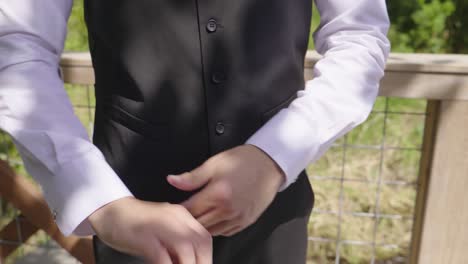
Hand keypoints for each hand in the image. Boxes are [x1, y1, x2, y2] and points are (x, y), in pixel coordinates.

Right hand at [88, 197, 211, 263]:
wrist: (108, 211)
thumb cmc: (135, 226)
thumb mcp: (162, 234)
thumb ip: (176, 247)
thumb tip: (190, 262)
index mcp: (181, 216)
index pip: (204, 238)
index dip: (207, 258)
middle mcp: (174, 217)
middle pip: (199, 243)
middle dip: (200, 263)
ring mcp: (159, 225)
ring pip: (185, 249)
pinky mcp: (143, 235)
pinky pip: (161, 256)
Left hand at [167, 145, 284, 236]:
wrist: (269, 164)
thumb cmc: (243, 161)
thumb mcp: (214, 164)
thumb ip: (192, 177)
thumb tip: (171, 180)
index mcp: (218, 194)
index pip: (189, 210)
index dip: (178, 208)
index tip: (172, 206)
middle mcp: (228, 210)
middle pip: (198, 223)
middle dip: (188, 219)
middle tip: (182, 213)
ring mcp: (238, 218)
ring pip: (210, 231)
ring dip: (201, 225)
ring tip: (196, 216)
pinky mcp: (246, 222)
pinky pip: (225, 233)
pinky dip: (215, 228)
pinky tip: (212, 219)